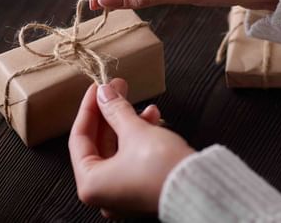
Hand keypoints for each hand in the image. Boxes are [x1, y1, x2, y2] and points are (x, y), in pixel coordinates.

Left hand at [68, 78, 193, 217]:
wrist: (201, 190)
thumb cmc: (162, 168)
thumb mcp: (135, 131)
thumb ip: (115, 109)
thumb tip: (104, 92)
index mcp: (90, 183)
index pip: (79, 138)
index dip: (89, 108)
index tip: (97, 88)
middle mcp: (102, 192)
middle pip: (99, 143)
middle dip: (111, 113)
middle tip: (118, 88)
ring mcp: (121, 193)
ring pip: (117, 149)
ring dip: (129, 123)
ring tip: (144, 104)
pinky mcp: (140, 189)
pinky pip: (131, 158)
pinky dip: (139, 138)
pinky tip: (153, 118)